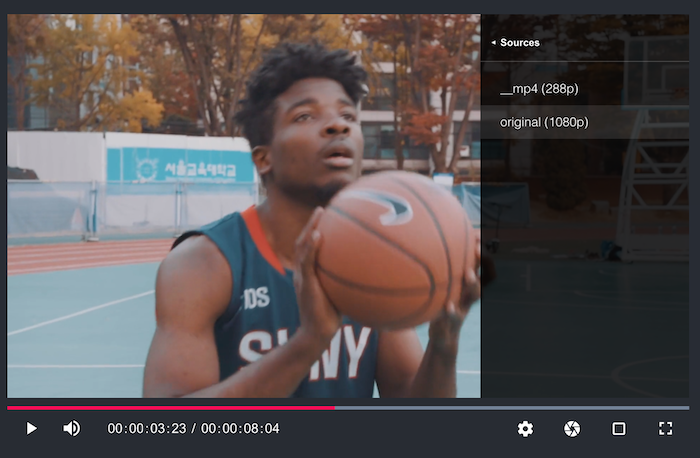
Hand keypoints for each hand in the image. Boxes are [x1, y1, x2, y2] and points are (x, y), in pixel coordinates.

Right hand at [293, 207, 342, 345]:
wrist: (318, 333)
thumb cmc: (332, 316)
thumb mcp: (342, 293)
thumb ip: (349, 279)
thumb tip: (372, 270)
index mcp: (310, 272)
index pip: (310, 247)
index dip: (316, 230)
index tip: (327, 216)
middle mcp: (303, 272)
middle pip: (304, 242)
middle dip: (312, 224)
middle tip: (322, 208)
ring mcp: (301, 277)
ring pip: (302, 247)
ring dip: (310, 228)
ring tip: (319, 214)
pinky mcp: (304, 285)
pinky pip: (306, 263)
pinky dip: (310, 248)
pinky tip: (318, 236)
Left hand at [428, 229, 481, 352]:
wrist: (442, 338)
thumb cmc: (439, 307)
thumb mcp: (440, 289)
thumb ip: (438, 274)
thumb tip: (424, 247)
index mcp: (464, 286)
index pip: (476, 266)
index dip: (478, 252)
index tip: (477, 234)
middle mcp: (467, 295)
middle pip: (479, 274)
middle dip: (481, 263)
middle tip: (478, 248)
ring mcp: (462, 308)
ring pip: (473, 295)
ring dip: (472, 284)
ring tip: (468, 273)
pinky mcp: (452, 323)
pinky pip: (454, 316)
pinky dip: (451, 311)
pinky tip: (447, 305)